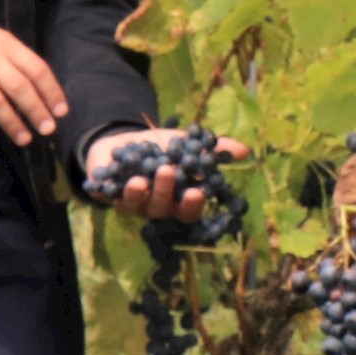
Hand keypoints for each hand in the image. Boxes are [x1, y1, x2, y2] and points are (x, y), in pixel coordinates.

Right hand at [0, 21, 68, 147]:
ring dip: (12, 123)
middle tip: (48, 129)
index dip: (51, 91)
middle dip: (36, 110)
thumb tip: (43, 92)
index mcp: (6, 45)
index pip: (36, 68)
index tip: (61, 111)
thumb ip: (17, 61)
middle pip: (18, 87)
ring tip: (25, 139)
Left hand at [83, 127, 246, 224]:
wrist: (125, 142)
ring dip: (140, 193)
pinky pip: (112, 197)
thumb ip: (212, 148)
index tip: (197, 192)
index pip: (188, 212)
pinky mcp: (110, 197)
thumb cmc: (162, 148)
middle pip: (162, 210)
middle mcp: (156, 207)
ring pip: (138, 206)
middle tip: (168, 171)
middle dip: (165, 193)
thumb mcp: (186, 143)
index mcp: (177, 200)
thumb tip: (244, 151)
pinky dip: (115, 190)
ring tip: (141, 178)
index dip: (192, 206)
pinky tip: (120, 178)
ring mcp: (133, 205)